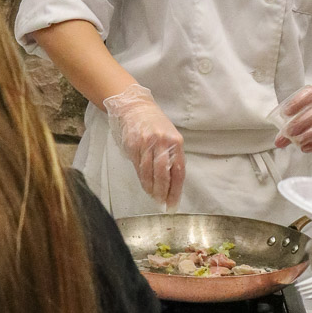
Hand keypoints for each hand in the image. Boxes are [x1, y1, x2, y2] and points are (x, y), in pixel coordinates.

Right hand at [104, 83, 184, 208]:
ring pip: (149, 173)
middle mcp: (162, 142)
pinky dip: (142, 180)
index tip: (174, 203)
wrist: (136, 108)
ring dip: (151, 189)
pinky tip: (146, 186)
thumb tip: (173, 183)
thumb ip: (172, 156)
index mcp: (175, 141)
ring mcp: (146, 143)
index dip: (176, 189)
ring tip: (154, 198)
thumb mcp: (170, 136)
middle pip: (163, 174)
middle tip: (163, 204)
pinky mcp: (133, 145)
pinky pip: (138, 167)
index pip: (178, 170)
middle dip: (163, 193)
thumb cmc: (156, 124)